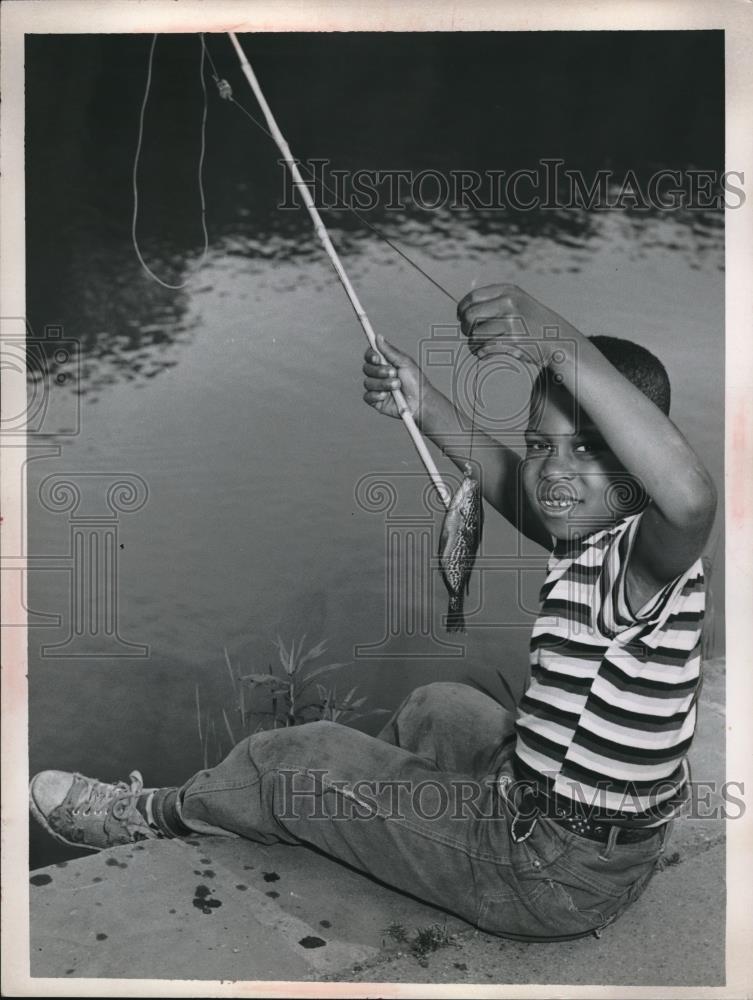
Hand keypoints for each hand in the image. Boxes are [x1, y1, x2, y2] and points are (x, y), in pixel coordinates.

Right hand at [362, 334, 427, 420]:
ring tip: (397, 386)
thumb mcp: (404, 362)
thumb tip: (378, 337)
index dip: (371, 356)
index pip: (370, 356)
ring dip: (383, 384)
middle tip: (394, 373)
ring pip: (368, 382)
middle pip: (367, 368)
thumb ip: (389, 351)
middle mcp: (378, 374)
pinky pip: (368, 396)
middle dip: (380, 371)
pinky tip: (387, 396)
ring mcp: (376, 387)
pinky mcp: (375, 400)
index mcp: (385, 363)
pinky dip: (377, 395)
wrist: (420, 401)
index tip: (377, 358)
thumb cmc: (416, 382)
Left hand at [457, 283, 578, 364]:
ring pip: (475, 335)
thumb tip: (461, 313)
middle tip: (473, 336)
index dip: (462, 311)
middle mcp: (509, 303)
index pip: (472, 298)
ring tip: (479, 348)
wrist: (559, 340)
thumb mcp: (516, 303)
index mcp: (507, 291)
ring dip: (473, 345)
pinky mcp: (514, 340)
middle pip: (469, 316)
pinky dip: (481, 353)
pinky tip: (485, 354)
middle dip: (467, 330)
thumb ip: (493, 304)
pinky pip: (485, 348)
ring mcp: (512, 321)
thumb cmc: (532, 324)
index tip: (463, 321)